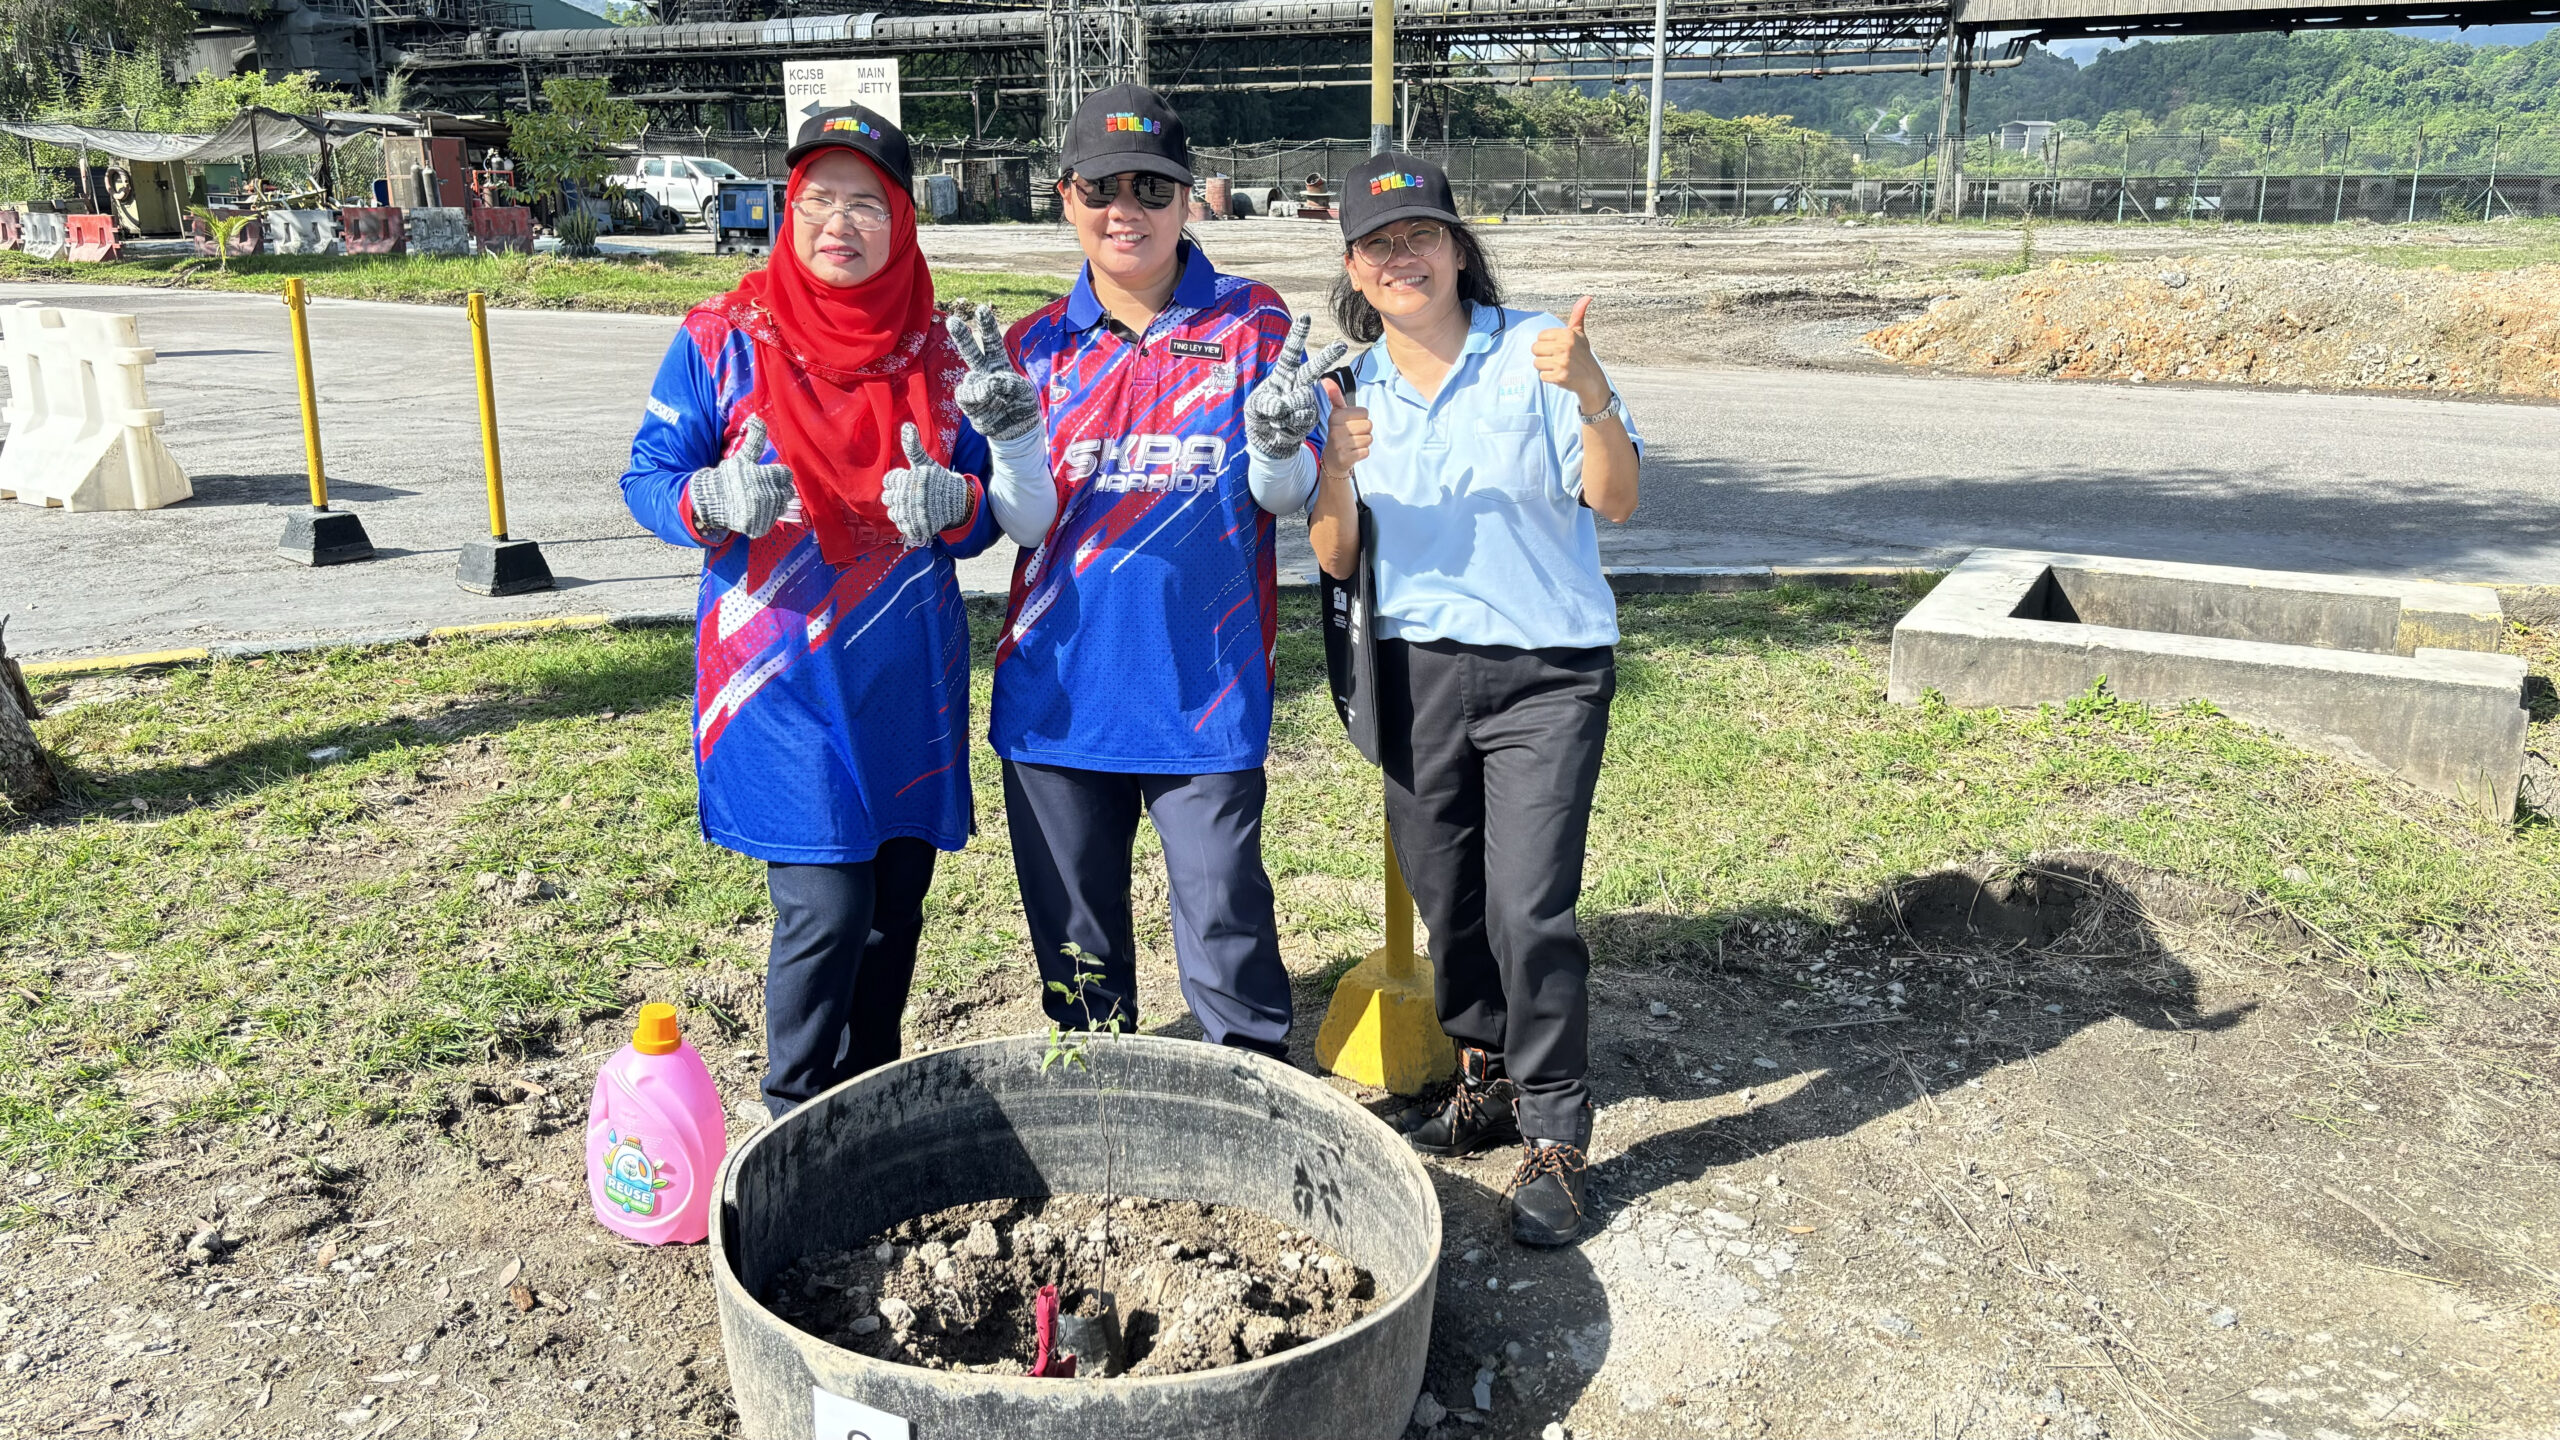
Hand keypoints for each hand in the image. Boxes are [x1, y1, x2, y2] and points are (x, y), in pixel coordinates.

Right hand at [689, 416, 794, 537]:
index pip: (785, 474)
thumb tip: (758, 418)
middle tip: (761, 487)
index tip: (765, 475)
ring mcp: (763, 513)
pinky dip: (765, 517)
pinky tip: (753, 512)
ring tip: (756, 499)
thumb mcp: (741, 457)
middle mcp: (765, 495)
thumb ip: (754, 440)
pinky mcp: (760, 527)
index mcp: (762, 476)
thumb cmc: (727, 478)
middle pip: (787, 491)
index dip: (777, 474)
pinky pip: (772, 521)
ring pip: (782, 505)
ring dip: (774, 502)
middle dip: (777, 488)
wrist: (709, 503)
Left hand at [881, 423, 973, 547]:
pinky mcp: (917, 527)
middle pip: (888, 498)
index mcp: (910, 478)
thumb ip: (913, 446)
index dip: (897, 482)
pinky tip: (917, 517)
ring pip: (893, 513)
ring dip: (901, 511)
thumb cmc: (938, 480)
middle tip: (913, 495)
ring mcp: (913, 513)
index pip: (888, 481)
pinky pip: (902, 526)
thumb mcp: (925, 462)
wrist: (958, 502)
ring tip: (914, 507)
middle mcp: (910, 496)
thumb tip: (907, 425)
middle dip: (898, 497)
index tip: (909, 482)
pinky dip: (907, 523)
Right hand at [946, 304, 1040, 442]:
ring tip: (995, 397)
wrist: (1017, 429)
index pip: (992, 342)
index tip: (981, 309)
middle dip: (962, 336)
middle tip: (952, 320)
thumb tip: (989, 382)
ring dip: (982, 389)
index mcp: (998, 363)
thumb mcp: (1023, 391)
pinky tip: (991, 406)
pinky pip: (966, 397)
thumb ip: (1009, 383)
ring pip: (969, 380)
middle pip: (970, 351)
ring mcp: (975, 387)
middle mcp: (983, 372)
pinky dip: (978, 401)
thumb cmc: (1021, 404)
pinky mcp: (969, 404)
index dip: (986, 326)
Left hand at [1243, 312, 1347, 460]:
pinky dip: (1290, 426)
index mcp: (1282, 375)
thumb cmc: (1259, 420)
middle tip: (1341, 346)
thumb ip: (1264, 404)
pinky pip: (1303, 419)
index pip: (1290, 353)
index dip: (1298, 336)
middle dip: (1327, 357)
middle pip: (1312, 369)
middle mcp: (1296, 385)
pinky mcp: (1310, 417)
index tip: (1305, 317)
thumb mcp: (1254, 409)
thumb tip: (1281, 405)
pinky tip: (1283, 428)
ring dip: (1286, 414)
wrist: (1269, 444)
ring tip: (1276, 421)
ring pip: (1302, 401)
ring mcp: (1305, 401)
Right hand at [1318, 378, 1370, 481]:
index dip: (1360, 419)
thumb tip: (1326, 380)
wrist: (1331, 460)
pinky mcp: (1346, 458)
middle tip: (1352, 435)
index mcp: (1336, 416)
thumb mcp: (1336, 414)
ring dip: (1363, 442)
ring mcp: (1341, 444)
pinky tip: (1353, 452)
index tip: (1350, 424)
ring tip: (1353, 444)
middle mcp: (1337, 429)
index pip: (1365, 412)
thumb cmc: (1338, 433)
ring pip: (1369, 438)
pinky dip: (1362, 453)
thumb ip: (1334, 397)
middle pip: (1369, 425)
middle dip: (1364, 431)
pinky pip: (1366, 451)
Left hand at [1531, 296, 1609, 413]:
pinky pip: (1542, 376)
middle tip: (1557, 358)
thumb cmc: (1583, 355)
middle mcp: (1564, 346)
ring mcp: (1562, 362)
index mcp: (1567, 334)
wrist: (1592, 380)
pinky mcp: (1559, 376)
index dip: (1547, 344)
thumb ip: (1577, 315)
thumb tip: (1587, 297)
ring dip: (1545, 367)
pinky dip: (1549, 378)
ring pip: (1536, 363)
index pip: (1540, 337)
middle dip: (1543, 355)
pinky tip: (1560, 375)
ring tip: (1558, 367)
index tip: (1558, 348)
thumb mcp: (1580, 334)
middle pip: (1535, 349)